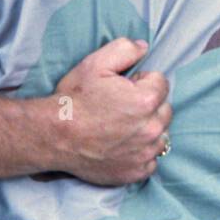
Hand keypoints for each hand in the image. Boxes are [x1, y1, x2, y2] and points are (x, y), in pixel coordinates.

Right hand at [50, 38, 172, 184]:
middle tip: (122, 106)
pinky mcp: (136, 172)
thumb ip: (125, 49)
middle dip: (149, 105)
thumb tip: (143, 47)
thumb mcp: (95, 63)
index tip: (124, 87)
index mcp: (146, 100)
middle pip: (165, 110)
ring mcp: (145, 153)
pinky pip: (151, 160)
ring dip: (148, 129)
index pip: (161, 83)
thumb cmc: (74, 100)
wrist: (54, 136)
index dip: (142, 82)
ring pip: (161, 135)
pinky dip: (141, 153)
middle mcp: (151, 129)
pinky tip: (122, 146)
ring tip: (122, 127)